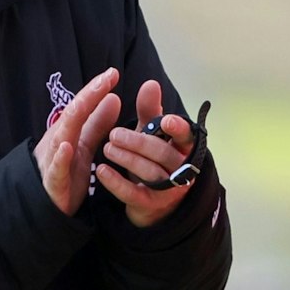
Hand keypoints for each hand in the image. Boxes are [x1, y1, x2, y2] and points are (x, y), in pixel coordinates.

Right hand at [35, 68, 121, 215]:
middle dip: (88, 96)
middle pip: (72, 116)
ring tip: (87, 101)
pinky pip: (55, 169)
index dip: (95, 89)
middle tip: (106, 79)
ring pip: (60, 138)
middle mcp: (58, 142)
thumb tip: (113, 97)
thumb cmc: (66, 174)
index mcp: (67, 132)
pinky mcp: (53, 183)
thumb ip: (97, 124)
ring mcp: (52, 162)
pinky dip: (60, 158)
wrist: (47, 209)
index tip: (113, 73)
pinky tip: (67, 147)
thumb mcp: (85, 146)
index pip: (81, 106)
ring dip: (72, 120)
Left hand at [95, 79, 195, 227]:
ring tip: (106, 148)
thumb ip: (150, 111)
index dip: (179, 129)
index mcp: (184, 149)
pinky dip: (116, 182)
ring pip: (150, 173)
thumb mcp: (152, 135)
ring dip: (126, 159)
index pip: (188, 138)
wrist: (151, 203)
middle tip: (114, 134)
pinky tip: (101, 171)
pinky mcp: (150, 205)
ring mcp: (168, 190)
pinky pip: (134, 194)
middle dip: (138, 142)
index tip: (166, 120)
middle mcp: (181, 170)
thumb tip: (151, 83)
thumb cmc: (152, 160)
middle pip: (164, 154)